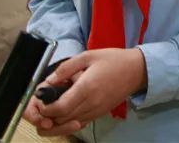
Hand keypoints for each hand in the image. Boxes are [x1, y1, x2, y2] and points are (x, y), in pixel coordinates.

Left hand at [28, 48, 147, 134]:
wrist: (136, 70)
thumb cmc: (113, 60)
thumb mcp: (88, 56)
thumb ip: (66, 68)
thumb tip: (49, 80)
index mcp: (87, 87)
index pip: (60, 108)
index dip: (47, 108)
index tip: (42, 101)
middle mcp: (91, 103)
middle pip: (62, 119)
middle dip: (49, 114)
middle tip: (45, 102)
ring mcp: (96, 111)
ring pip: (70, 123)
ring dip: (59, 118)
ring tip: (55, 104)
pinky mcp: (100, 114)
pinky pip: (80, 122)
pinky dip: (70, 119)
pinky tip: (68, 108)